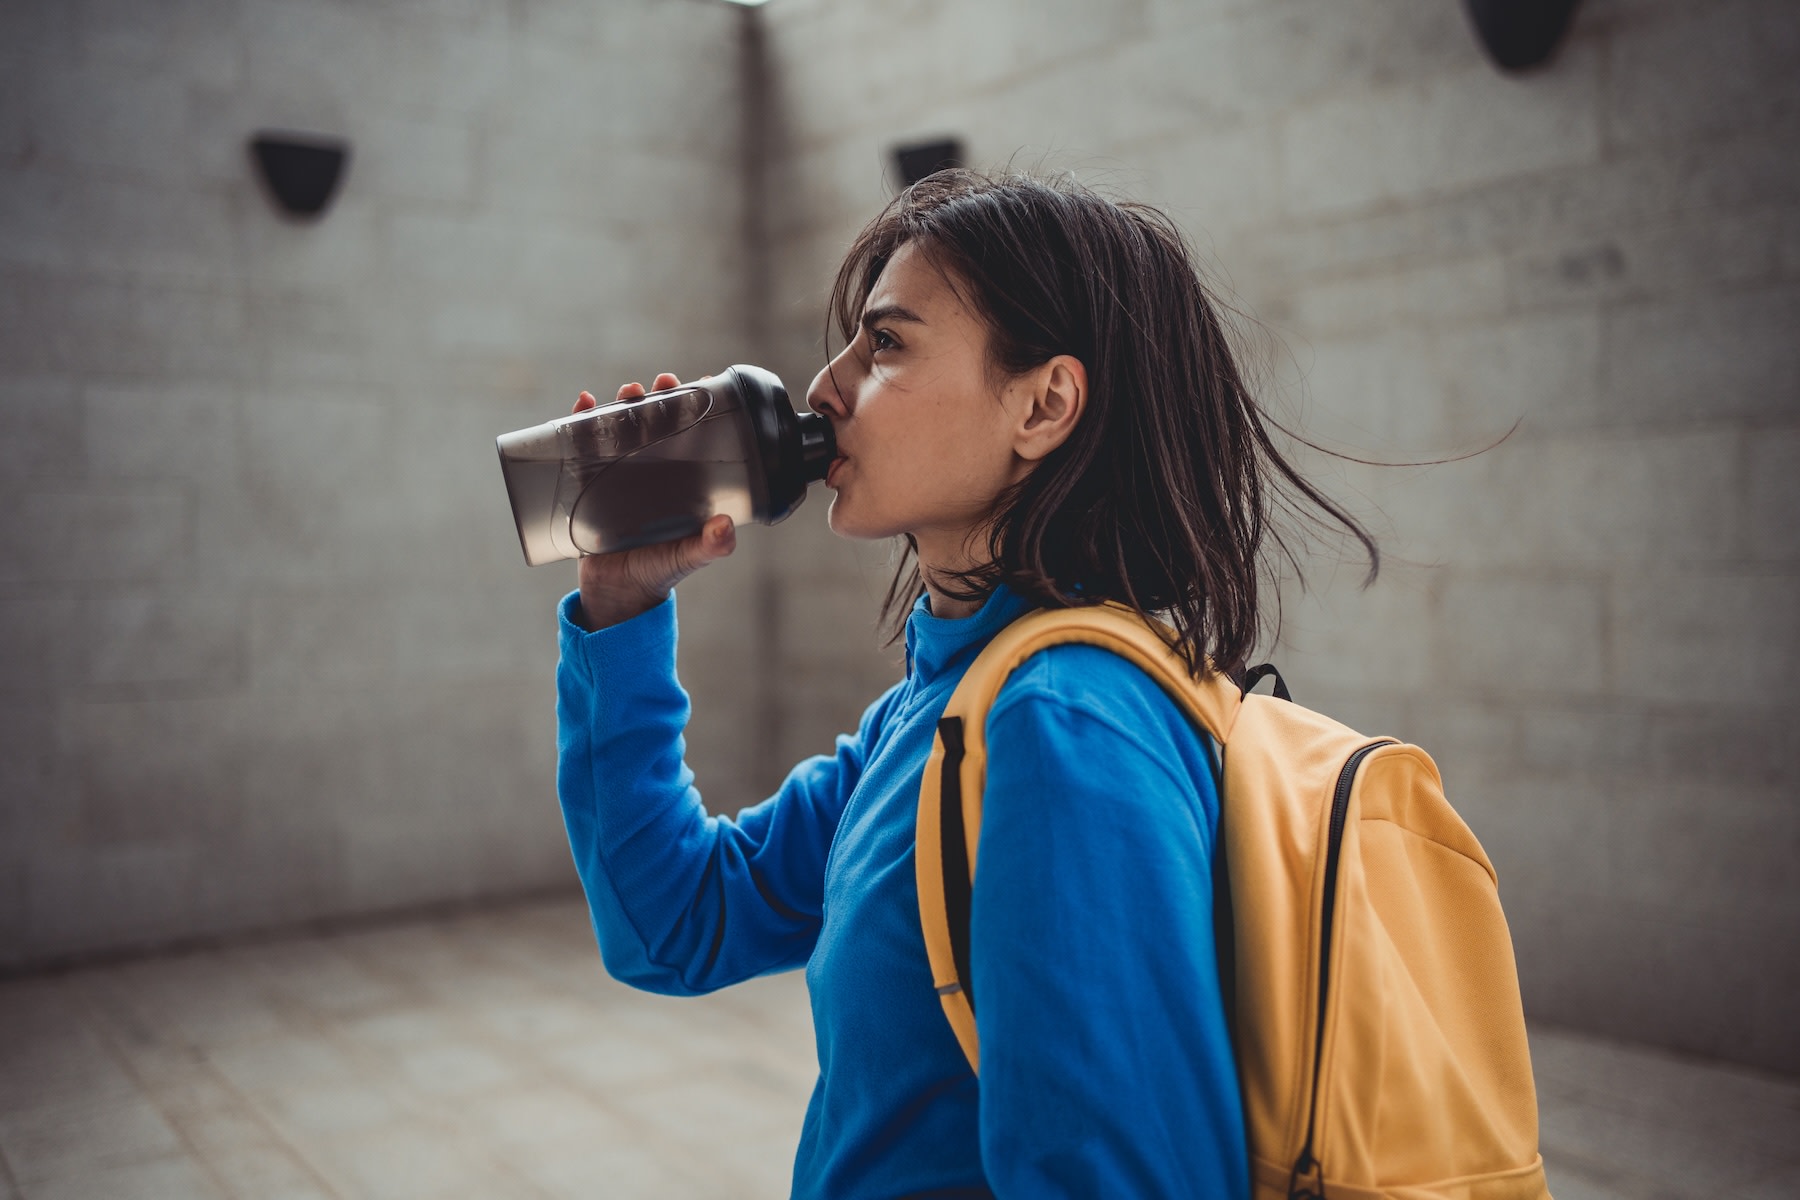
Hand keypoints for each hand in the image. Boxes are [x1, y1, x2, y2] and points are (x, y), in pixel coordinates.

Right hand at [570, 373, 736, 629]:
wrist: (615, 595)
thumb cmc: (657, 572)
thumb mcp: (686, 557)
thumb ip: (708, 547)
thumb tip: (725, 528)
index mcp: (682, 482)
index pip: (693, 434)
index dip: (696, 407)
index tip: (700, 383)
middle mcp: (654, 472)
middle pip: (657, 423)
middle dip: (658, 398)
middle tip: (659, 384)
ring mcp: (621, 475)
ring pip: (622, 428)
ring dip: (623, 404)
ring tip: (626, 392)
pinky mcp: (591, 482)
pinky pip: (585, 445)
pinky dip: (581, 421)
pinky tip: (581, 405)